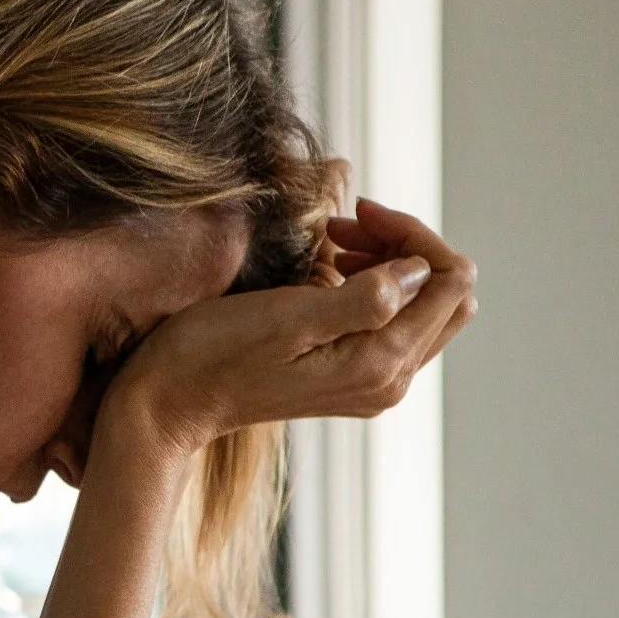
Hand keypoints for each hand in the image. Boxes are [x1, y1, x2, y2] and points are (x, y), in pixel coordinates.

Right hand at [97, 198, 477, 462]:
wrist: (168, 403)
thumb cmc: (214, 356)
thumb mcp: (287, 317)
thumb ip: (365, 297)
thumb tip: (417, 270)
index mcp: (380, 363)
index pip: (450, 283)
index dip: (416, 235)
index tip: (357, 214)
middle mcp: (387, 380)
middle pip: (446, 297)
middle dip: (409, 247)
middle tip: (347, 224)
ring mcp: (369, 382)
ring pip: (421, 308)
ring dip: (390, 263)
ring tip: (332, 243)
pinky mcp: (349, 378)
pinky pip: (391, 324)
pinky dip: (372, 287)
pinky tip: (328, 271)